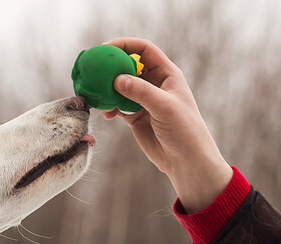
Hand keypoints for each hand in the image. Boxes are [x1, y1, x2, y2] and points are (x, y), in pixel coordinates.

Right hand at [101, 37, 232, 212]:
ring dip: (107, 90)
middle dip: (111, 67)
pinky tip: (106, 114)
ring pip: (120, 88)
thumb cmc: (184, 130)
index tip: (105, 49)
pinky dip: (109, 108)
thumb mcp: (164, 107)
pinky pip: (118, 107)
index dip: (125, 45)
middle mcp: (155, 84)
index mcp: (167, 74)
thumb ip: (141, 92)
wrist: (186, 161)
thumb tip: (117, 80)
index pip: (144, 50)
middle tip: (94, 70)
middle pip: (128, 67)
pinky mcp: (137, 117)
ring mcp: (144, 101)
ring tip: (96, 96)